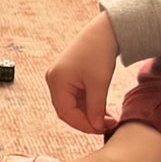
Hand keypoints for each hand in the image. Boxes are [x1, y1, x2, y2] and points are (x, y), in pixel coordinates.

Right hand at [46, 12, 119, 134]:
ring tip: (107, 118)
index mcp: (57, 80)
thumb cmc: (99, 53)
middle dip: (86, 120)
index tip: (101, 129)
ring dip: (88, 113)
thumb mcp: (99, 84)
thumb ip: (96, 108)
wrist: (103, 32)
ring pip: (71, 105)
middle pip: (66, 110)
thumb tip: (96, 127)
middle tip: (105, 126)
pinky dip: (87, 105)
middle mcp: (53, 80)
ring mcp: (58, 78)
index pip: (66, 112)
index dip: (83, 124)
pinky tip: (101, 108)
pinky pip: (74, 97)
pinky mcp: (66, 77)